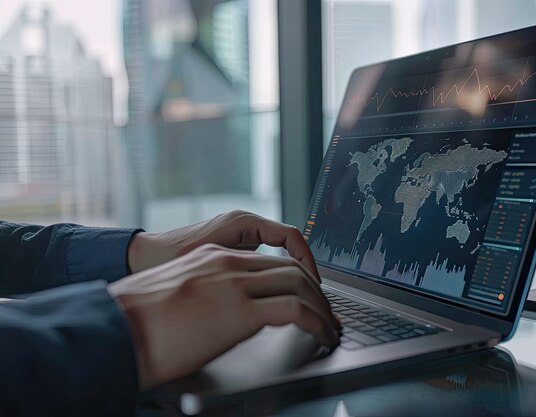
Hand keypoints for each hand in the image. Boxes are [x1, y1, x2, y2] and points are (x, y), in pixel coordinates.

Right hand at [110, 244, 339, 389]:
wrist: (113, 329)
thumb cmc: (135, 321)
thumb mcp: (175, 293)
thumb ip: (205, 292)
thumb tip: (217, 313)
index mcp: (213, 256)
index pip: (271, 260)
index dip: (298, 278)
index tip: (309, 297)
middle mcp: (227, 262)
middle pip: (291, 268)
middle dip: (317, 292)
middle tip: (328, 313)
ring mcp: (233, 284)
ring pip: (299, 285)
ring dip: (322, 308)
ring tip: (330, 328)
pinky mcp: (238, 311)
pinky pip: (295, 310)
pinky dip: (317, 322)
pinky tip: (322, 335)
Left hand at [127, 211, 318, 278]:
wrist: (141, 259)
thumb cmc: (168, 259)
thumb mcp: (210, 263)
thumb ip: (242, 269)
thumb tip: (275, 288)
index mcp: (243, 223)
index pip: (291, 236)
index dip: (307, 260)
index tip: (313, 285)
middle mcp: (244, 226)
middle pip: (289, 245)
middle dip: (304, 270)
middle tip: (313, 296)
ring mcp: (239, 238)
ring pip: (278, 255)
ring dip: (290, 275)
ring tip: (299, 299)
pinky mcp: (232, 250)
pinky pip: (264, 262)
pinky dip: (274, 277)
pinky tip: (275, 297)